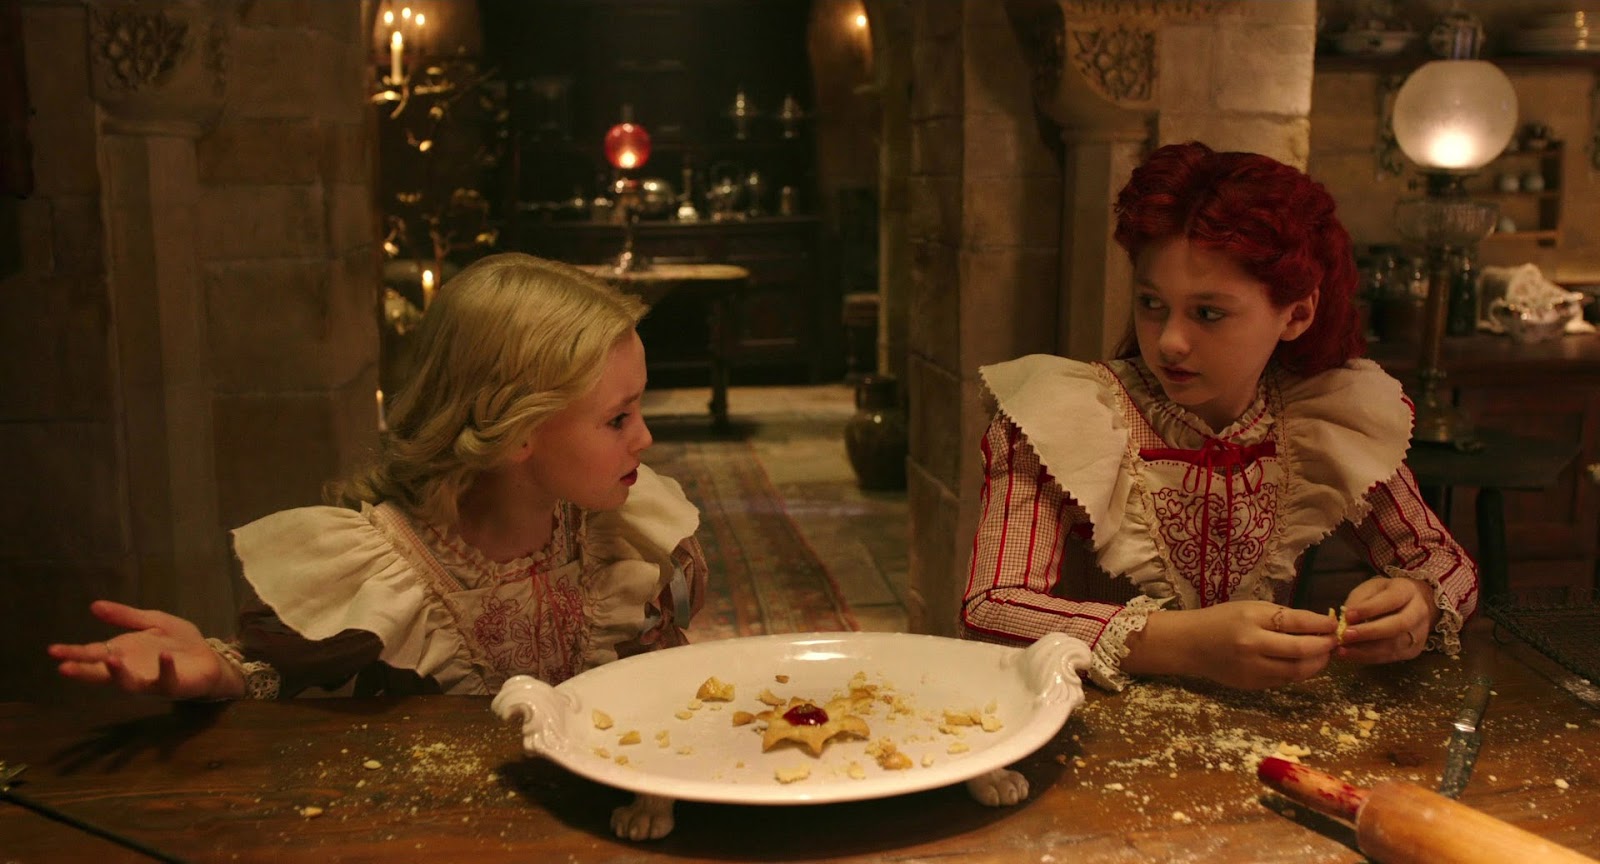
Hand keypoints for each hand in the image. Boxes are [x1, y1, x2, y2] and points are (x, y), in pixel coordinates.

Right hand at [46, 600, 243, 699]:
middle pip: (103, 673)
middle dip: (84, 670)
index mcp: (123, 653)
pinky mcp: (175, 685)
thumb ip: (125, 616)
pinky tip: (163, 655)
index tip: (53, 650)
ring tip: (109, 660)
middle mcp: (132, 669)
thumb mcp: (152, 622)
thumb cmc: (177, 642)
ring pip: (130, 683)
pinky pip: (167, 679)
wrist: (209, 657)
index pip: (93, 654)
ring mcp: (152, 679)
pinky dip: (164, 668)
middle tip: (64, 666)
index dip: (74, 654)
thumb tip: (94, 605)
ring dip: (119, 674)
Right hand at [1127, 601, 1337, 689]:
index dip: (1321, 624)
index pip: (1296, 622)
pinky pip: (1284, 680)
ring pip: (1297, 671)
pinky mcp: (1252, 685)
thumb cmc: (1221, 620)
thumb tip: (1318, 625)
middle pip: (1301, 650)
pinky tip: (1303, 663)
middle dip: (1324, 646)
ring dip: (1317, 663)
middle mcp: (1252, 646)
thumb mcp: (1250, 608)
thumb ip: (1281, 617)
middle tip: (1334, 641)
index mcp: (1252, 620)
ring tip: (1323, 655)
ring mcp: (1252, 669)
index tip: (1334, 624)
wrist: (1189, 644)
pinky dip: (1299, 672)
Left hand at [1336, 577, 1436, 664]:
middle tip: (1345, 635)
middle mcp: (1419, 613)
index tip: (1347, 615)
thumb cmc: (1385, 594)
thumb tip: (1347, 621)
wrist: (1412, 606)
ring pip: (1394, 645)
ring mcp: (1419, 634)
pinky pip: (1390, 657)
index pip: (1391, 600)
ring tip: (1342, 649)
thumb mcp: (1370, 588)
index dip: (1369, 609)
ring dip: (1365, 650)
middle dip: (1369, 632)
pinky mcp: (1413, 651)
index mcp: (1408, 591)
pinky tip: (1351, 655)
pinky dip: (1368, 658)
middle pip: (1398, 625)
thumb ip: (1359, 601)